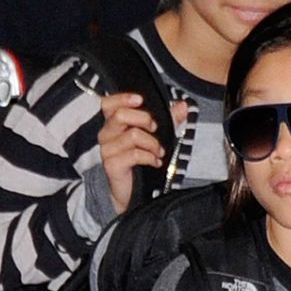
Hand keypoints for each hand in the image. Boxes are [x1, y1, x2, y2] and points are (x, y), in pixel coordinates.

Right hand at [98, 92, 173, 214]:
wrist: (132, 191)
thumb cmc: (141, 160)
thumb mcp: (157, 136)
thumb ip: (169, 119)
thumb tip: (184, 105)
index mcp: (113, 124)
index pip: (108, 104)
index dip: (122, 98)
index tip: (140, 100)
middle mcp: (106, 134)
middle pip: (120, 115)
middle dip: (144, 119)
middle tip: (155, 129)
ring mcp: (107, 150)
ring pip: (132, 135)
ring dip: (152, 143)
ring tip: (160, 151)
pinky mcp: (112, 165)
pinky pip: (134, 154)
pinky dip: (150, 157)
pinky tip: (155, 162)